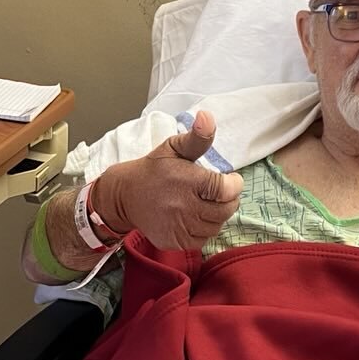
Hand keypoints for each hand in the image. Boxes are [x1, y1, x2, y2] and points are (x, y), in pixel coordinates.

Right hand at [92, 110, 244, 250]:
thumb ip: (197, 137)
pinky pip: (203, 239)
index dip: (233, 184)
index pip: (227, 189)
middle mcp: (183, 207)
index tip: (229, 179)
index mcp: (186, 181)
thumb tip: (207, 117)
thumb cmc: (154, 170)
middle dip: (228, 200)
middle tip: (217, 192)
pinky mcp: (175, 242)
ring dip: (216, 215)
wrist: (125, 197)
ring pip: (216, 225)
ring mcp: (179, 227)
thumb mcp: (174, 148)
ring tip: (203, 202)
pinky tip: (193, 216)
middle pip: (226, 210)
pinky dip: (203, 228)